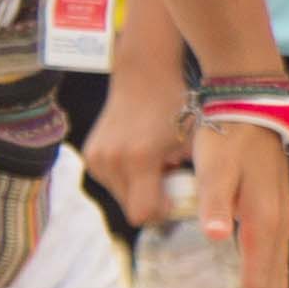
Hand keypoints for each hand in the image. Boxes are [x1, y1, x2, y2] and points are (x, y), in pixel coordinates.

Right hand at [79, 77, 187, 231]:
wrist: (144, 74)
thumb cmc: (176, 105)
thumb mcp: (192, 142)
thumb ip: (192, 177)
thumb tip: (197, 208)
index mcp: (139, 158)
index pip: (143, 213)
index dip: (163, 213)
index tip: (178, 200)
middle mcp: (111, 160)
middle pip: (131, 208)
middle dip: (152, 202)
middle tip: (171, 181)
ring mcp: (96, 158)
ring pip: (121, 197)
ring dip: (140, 190)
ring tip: (157, 165)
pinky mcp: (90, 155)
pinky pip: (112, 182)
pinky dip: (128, 178)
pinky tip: (142, 157)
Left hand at [186, 110, 288, 287]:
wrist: (251, 100)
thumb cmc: (227, 133)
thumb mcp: (214, 165)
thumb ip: (214, 202)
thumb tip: (215, 235)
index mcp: (261, 221)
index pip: (258, 283)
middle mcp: (277, 224)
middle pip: (273, 285)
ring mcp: (279, 216)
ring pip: (278, 272)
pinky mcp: (274, 209)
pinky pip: (276, 257)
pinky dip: (272, 282)